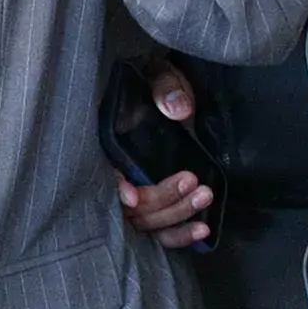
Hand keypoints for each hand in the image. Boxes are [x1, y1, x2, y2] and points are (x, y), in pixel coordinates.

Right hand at [116, 62, 213, 249]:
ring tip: (205, 196)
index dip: (115, 188)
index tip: (133, 196)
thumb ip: (166, 87)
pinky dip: (179, 235)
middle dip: (163, 198)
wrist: (168, 93)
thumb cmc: (158, 83)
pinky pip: (160, 233)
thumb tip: (178, 109)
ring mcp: (136, 195)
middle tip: (193, 182)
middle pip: (130, 207)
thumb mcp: (159, 73)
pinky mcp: (155, 206)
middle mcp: (117, 175)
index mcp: (107, 145)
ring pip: (147, 223)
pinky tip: (203, 231)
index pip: (102, 176)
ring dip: (176, 215)